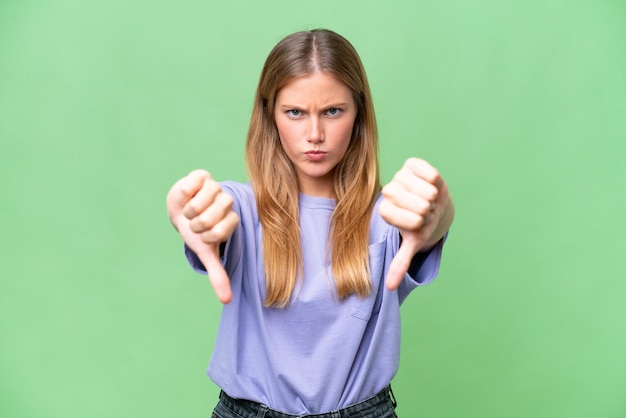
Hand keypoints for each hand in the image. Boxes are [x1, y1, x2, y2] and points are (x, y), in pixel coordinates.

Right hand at [166, 169, 239, 302]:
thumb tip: (227, 301)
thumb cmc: (195, 231)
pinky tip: (187, 196)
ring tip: (189, 210)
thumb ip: (217, 273)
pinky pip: (194, 185)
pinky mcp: (203, 176)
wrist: (180, 209)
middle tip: (194, 222)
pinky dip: (186, 193)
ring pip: (203, 201)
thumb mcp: (205, 251)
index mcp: (231, 220)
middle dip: (196, 223)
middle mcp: (227, 203)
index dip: (206, 235)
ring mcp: (216, 187)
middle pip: (211, 217)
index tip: (202, 235)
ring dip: (190, 209)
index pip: (222, 231)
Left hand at [378, 158, 450, 289]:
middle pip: (413, 204)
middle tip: (426, 212)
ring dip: (433, 199)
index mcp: (385, 210)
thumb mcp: (412, 242)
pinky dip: (435, 181)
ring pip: (424, 190)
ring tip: (430, 201)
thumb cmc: (420, 224)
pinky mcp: (412, 164)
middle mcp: (389, 191)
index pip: (396, 216)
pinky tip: (433, 185)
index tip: (419, 224)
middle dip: (426, 212)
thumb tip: (390, 287)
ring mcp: (400, 176)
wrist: (432, 203)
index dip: (414, 222)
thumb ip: (400, 262)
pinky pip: (429, 172)